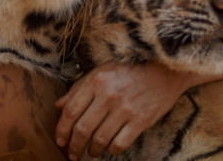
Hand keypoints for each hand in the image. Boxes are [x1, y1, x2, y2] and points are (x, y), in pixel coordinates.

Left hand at [54, 61, 192, 158]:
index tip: (60, 140)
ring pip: (100, 138)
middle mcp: (108, 95)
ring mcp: (125, 108)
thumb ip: (79, 88)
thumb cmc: (128, 71)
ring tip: (90, 153)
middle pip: (83, 128)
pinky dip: (111, 150)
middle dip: (74, 145)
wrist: (164, 71)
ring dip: (92, 150)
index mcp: (96, 81)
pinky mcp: (141, 120)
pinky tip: (108, 149)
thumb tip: (59, 106)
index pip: (71, 110)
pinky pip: (120, 143)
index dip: (62, 129)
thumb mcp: (101, 72)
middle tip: (72, 154)